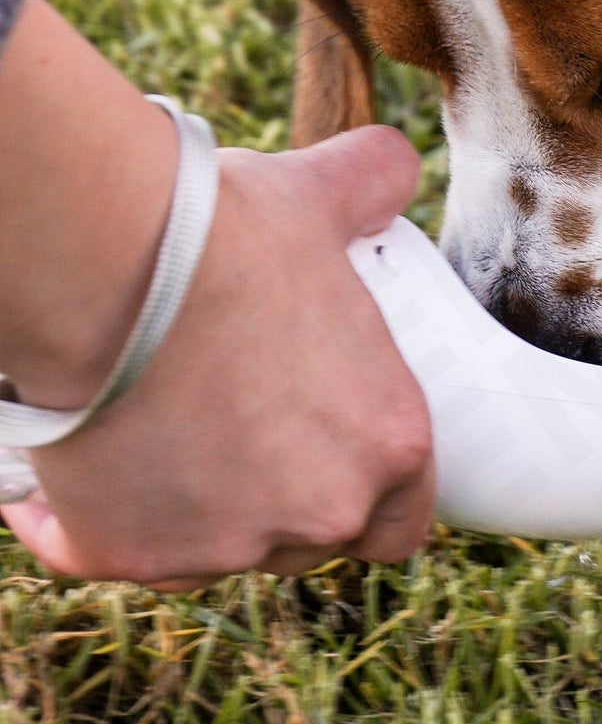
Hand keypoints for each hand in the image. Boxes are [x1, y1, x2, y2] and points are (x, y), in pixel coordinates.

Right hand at [2, 126, 434, 586]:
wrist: (109, 267)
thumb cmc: (230, 235)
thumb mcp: (322, 197)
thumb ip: (374, 184)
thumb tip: (392, 168)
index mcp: (387, 443)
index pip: (403, 517)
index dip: (373, 491)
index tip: (333, 452)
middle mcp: (318, 512)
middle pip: (313, 536)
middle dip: (282, 495)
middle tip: (242, 425)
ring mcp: (221, 547)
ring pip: (214, 548)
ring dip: (194, 505)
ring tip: (160, 423)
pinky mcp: (124, 555)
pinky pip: (106, 546)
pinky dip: (88, 514)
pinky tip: (76, 458)